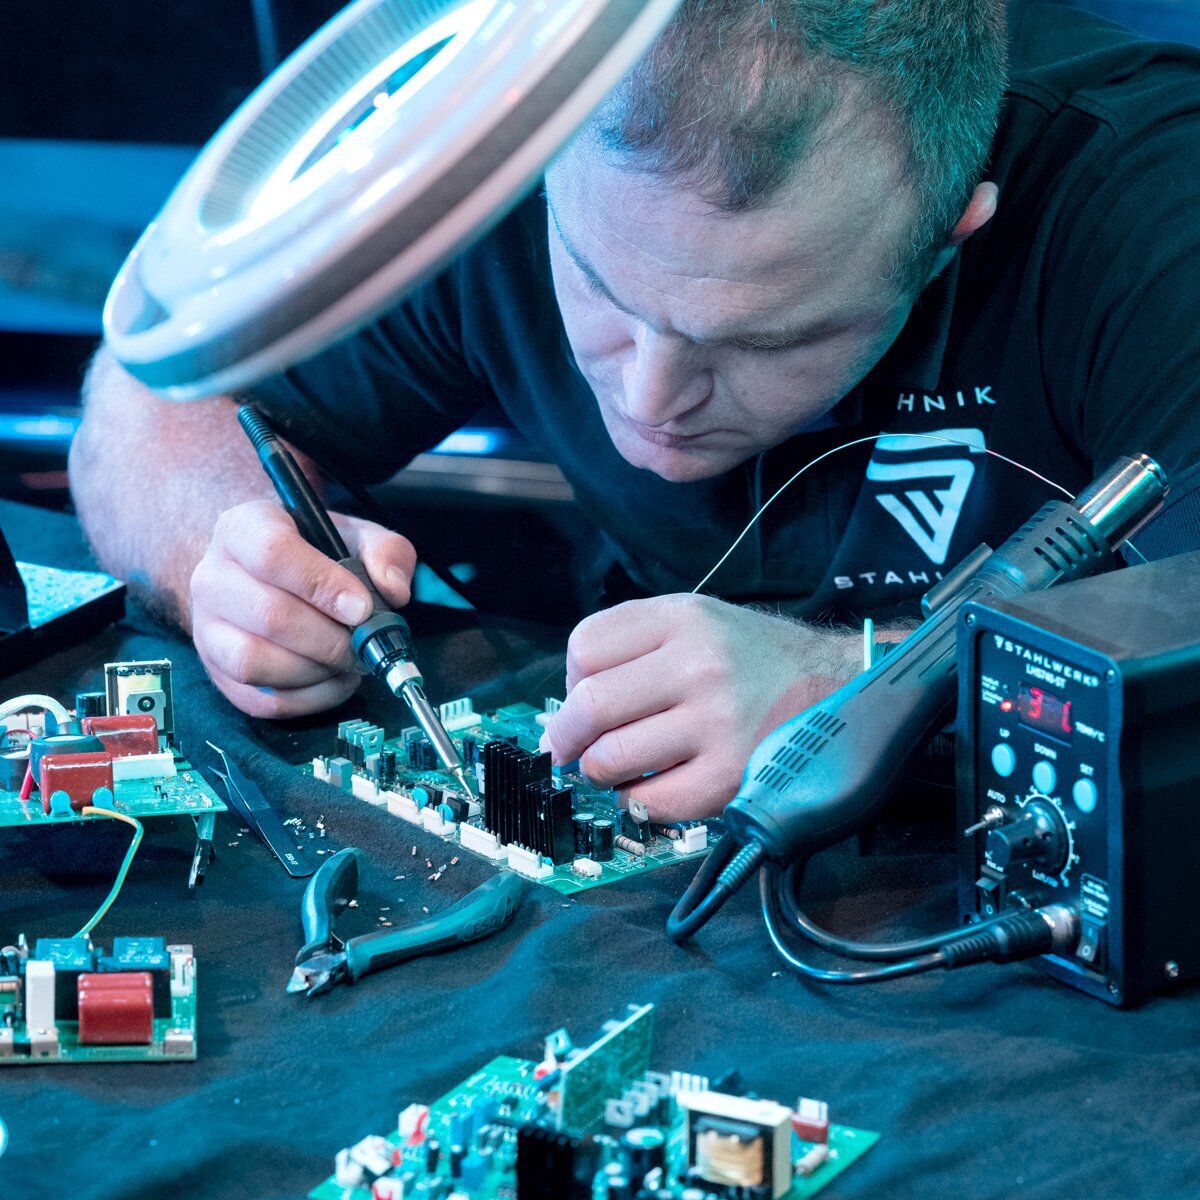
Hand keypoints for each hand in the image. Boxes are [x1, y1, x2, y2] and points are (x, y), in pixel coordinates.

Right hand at [189, 500, 416, 717]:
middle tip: (363, 642)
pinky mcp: (218, 671)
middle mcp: (212, 577)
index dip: (323, 585)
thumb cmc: (314, 553)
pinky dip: (310, 698)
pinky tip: (335, 679)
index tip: (362, 607)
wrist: (267, 574)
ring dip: (316, 670)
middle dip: (330, 638)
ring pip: (254, 662)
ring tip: (348, 660)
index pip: (272, 554)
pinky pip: (262, 699)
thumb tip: (393, 590)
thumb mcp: (355, 536)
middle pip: (269, 616)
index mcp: (241, 529)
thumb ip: (386, 550)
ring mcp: (207, 628)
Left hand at [540, 594, 859, 820]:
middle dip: (566, 736)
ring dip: (600, 772)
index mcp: (683, 619)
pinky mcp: (731, 776)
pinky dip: (636, 803)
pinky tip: (649, 789)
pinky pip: (650, 802)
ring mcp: (717, 723)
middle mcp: (700, 665)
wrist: (837, 685)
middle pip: (589, 705)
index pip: (585, 647)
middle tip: (567, 750)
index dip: (570, 680)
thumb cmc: (753, 658)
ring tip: (616, 768)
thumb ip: (635, 646)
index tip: (578, 699)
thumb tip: (568, 705)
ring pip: (611, 759)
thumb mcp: (699, 620)